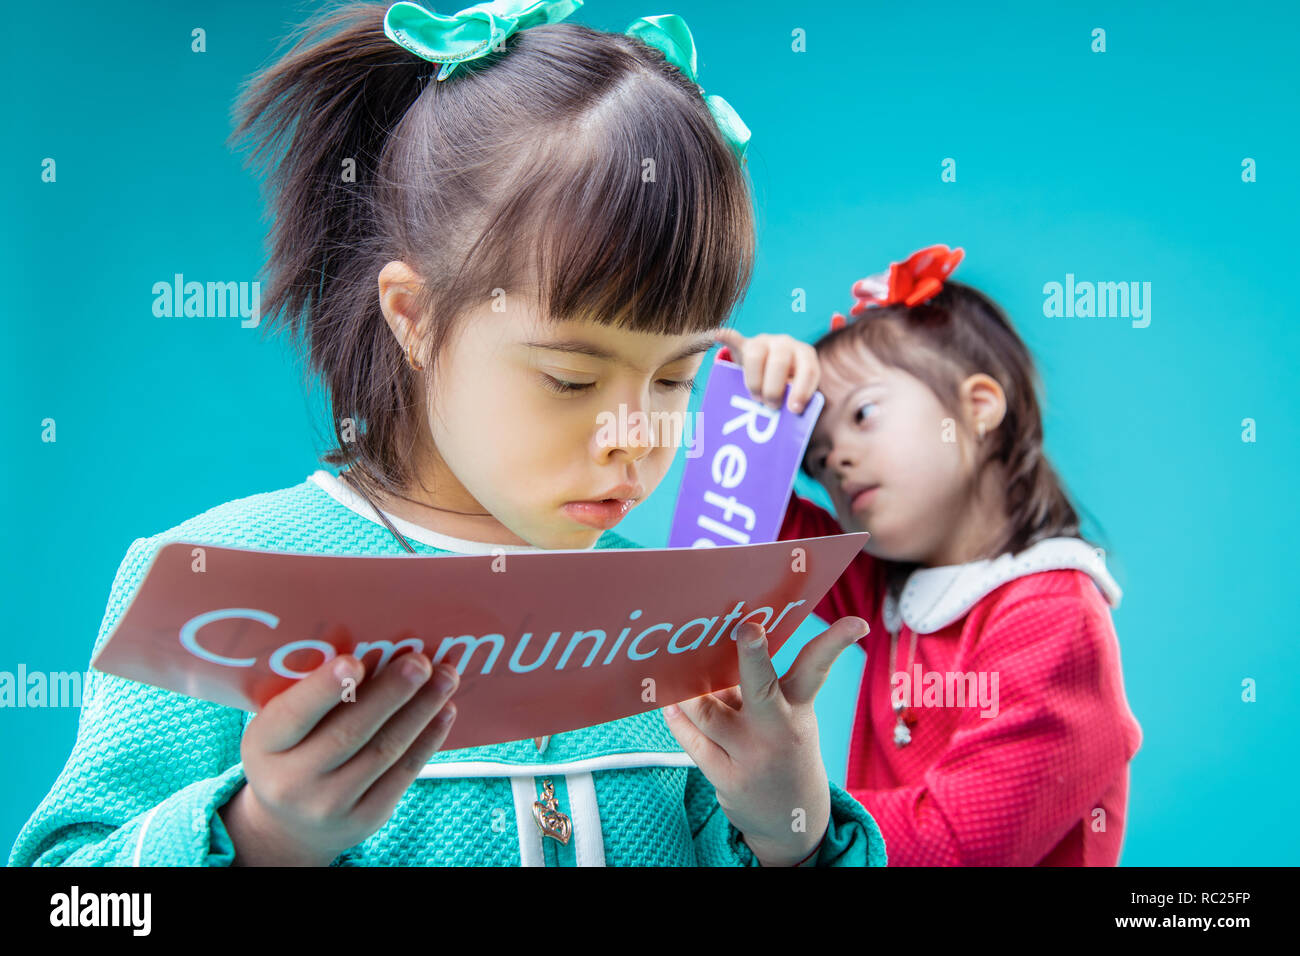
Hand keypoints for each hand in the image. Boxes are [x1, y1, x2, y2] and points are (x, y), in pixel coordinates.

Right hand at [219, 651, 458, 865]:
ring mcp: (330, 805)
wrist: (290, 827)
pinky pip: (403, 773)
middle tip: (420, 662)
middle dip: (390, 693)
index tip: (354, 662)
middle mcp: (292, 781)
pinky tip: (444, 711)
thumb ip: (311, 695)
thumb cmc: (291, 754)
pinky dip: (428, 738)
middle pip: (349, 732)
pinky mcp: (366, 817)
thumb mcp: (280, 729)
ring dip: (421, 709)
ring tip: (446, 678)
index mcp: (264, 746)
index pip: (293, 715)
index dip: (323, 690)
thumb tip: (373, 648)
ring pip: (384, 750)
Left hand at [662, 615, 869, 865]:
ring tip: (670, 670)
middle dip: (754, 655)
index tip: (856, 623)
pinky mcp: (728, 778)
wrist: (792, 822)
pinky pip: (694, 740)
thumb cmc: (781, 750)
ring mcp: (752, 755)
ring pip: (709, 712)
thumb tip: (700, 656)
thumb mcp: (783, 718)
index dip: (835, 642)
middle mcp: (778, 729)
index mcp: (798, 707)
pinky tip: (669, 705)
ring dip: (686, 691)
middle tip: (748, 628)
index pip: (817, 668)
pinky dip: (678, 719)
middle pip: (762, 685)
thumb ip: (749, 688)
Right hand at [714, 328, 820, 413]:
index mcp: (805, 355)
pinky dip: (727, 338)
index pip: (808, 370)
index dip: (801, 391)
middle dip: (774, 389)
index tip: (793, 410)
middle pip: (779, 362)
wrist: (777, 367)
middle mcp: (786, 344)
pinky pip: (734, 339)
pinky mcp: (745, 345)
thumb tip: (790, 417)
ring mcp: (764, 342)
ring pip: (755, 355)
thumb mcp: (798, 392)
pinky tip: (717, 337)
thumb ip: (797, 401)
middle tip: (771, 406)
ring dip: (754, 381)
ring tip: (756, 398)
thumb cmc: (790, 386)